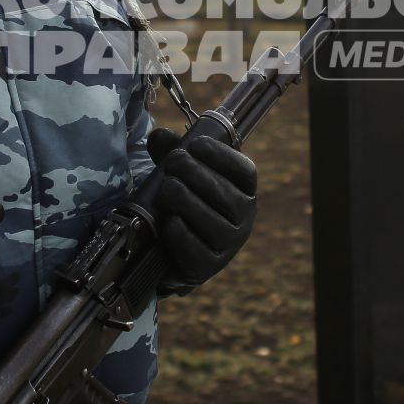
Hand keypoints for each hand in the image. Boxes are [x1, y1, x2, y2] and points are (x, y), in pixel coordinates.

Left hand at [147, 128, 257, 294]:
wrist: (171, 251)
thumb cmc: (182, 202)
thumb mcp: (179, 173)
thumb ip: (171, 151)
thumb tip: (159, 136)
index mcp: (244, 191)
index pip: (244, 171)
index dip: (221, 155)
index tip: (195, 144)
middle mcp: (244, 218)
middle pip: (226, 194)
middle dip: (196, 173)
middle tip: (173, 162)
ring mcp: (229, 245)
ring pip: (211, 221)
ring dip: (185, 201)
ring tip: (166, 189)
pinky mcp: (209, 267)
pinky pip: (196, 249)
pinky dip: (180, 232)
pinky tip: (169, 220)